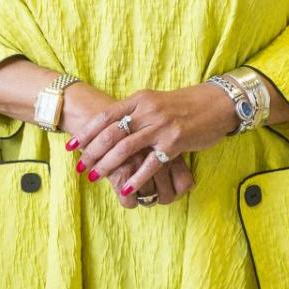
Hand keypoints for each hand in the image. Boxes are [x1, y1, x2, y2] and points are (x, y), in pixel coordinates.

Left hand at [61, 82, 194, 207]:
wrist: (216, 103)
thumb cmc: (184, 104)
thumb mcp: (155, 102)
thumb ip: (135, 113)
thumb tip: (112, 127)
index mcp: (140, 99)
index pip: (106, 116)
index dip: (87, 132)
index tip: (71, 145)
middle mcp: (147, 110)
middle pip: (112, 133)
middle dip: (92, 152)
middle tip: (80, 167)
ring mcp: (161, 126)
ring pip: (126, 148)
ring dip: (108, 165)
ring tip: (95, 178)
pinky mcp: (175, 141)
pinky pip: (151, 163)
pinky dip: (137, 178)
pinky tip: (127, 189)